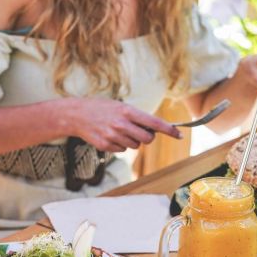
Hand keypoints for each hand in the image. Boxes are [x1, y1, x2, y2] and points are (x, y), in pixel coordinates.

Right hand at [64, 97, 181, 152]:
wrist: (77, 115)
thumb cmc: (102, 108)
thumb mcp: (120, 106)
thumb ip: (137, 117)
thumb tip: (154, 129)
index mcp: (128, 111)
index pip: (154, 123)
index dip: (169, 130)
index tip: (180, 135)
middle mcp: (122, 124)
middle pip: (147, 139)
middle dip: (147, 138)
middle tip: (140, 132)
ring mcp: (113, 136)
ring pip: (134, 146)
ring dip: (131, 141)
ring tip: (119, 131)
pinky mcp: (106, 146)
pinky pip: (122, 150)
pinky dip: (119, 145)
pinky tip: (110, 136)